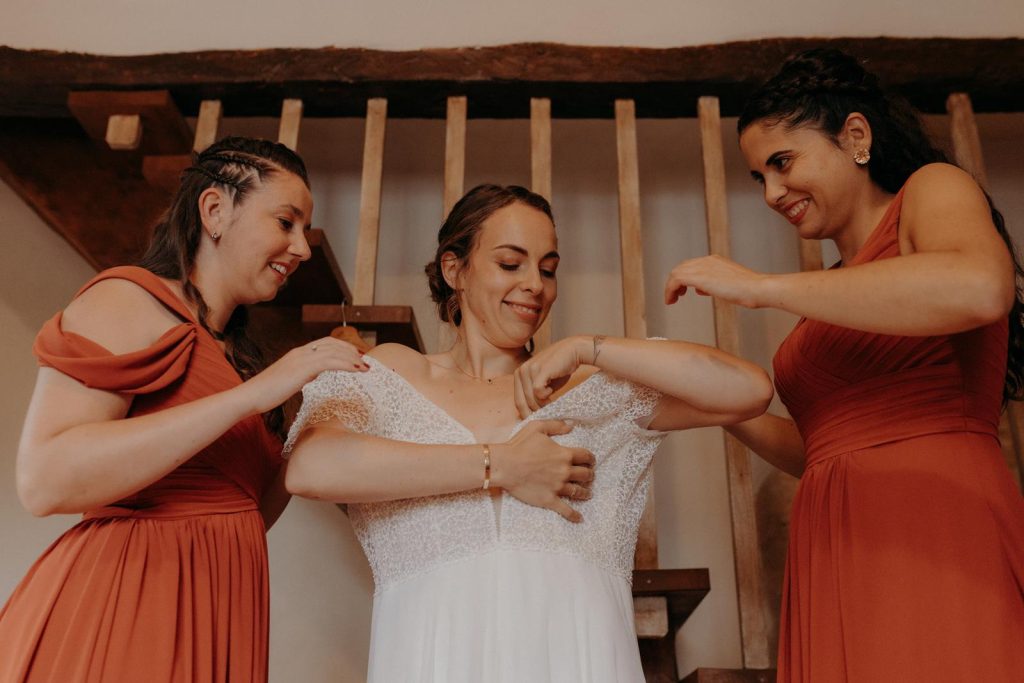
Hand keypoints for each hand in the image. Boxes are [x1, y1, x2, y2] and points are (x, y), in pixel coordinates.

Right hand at [240, 337, 368, 413]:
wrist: (250, 396)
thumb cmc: (266, 392)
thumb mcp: (288, 380)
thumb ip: (301, 374)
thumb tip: (311, 374)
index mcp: (297, 353)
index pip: (325, 343)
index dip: (342, 347)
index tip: (355, 356)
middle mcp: (301, 352)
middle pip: (332, 344)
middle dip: (351, 351)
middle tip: (365, 361)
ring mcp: (301, 358)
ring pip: (334, 351)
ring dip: (352, 358)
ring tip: (365, 367)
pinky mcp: (303, 368)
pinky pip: (330, 362)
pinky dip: (347, 364)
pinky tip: (357, 370)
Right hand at [491, 419, 594, 522]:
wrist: (504, 465)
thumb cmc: (519, 445)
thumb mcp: (538, 427)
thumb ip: (556, 426)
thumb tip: (571, 425)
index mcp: (564, 455)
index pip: (586, 456)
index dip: (590, 458)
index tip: (591, 461)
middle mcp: (564, 472)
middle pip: (585, 475)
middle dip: (589, 475)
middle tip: (589, 476)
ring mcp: (558, 487)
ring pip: (578, 492)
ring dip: (585, 493)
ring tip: (588, 494)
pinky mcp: (549, 500)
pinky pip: (565, 510)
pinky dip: (574, 515)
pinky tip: (580, 518)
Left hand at [514, 336, 587, 416]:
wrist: (573, 351)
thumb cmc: (559, 369)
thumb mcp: (543, 384)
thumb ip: (534, 396)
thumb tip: (530, 414)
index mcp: (518, 374)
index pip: (518, 401)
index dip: (527, 413)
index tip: (538, 419)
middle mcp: (520, 371)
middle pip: (522, 402)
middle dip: (535, 412)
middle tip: (547, 414)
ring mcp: (528, 370)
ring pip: (531, 399)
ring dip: (542, 404)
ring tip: (552, 401)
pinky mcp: (539, 370)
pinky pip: (538, 392)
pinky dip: (546, 396)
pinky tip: (552, 391)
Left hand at [664, 255, 765, 307]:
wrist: (756, 288)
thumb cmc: (748, 290)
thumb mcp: (728, 285)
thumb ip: (713, 285)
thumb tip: (701, 289)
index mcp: (715, 261)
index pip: (692, 265)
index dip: (684, 278)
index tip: (683, 290)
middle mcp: (707, 260)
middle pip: (682, 267)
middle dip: (675, 282)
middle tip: (674, 296)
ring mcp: (703, 266)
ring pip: (676, 273)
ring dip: (671, 287)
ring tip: (671, 300)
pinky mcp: (698, 276)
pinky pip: (676, 280)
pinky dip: (669, 290)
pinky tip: (671, 300)